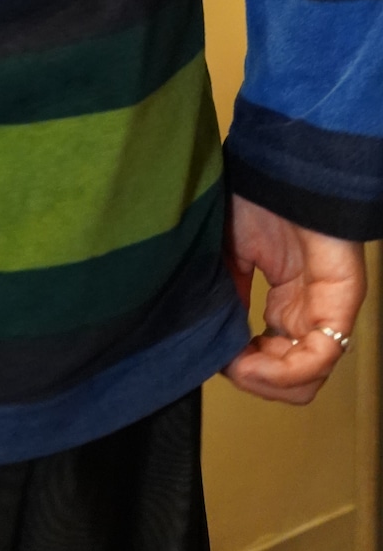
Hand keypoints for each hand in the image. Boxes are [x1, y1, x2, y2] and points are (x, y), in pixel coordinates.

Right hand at [223, 192, 365, 403]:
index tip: (212, 353)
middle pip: (289, 379)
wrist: (283, 169)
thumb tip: (212, 340)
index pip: (270, 358)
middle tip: (225, 364)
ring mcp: (324, 314)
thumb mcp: (228, 255)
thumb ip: (225, 296)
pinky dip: (282, 371)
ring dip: (265, 382)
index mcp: (285, 304)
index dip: (240, 366)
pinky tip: (250, 360)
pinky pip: (318, 359)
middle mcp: (306, 315)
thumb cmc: (258, 200)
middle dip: (253, 380)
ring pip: (305, 380)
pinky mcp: (338, 308)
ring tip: (236, 366)